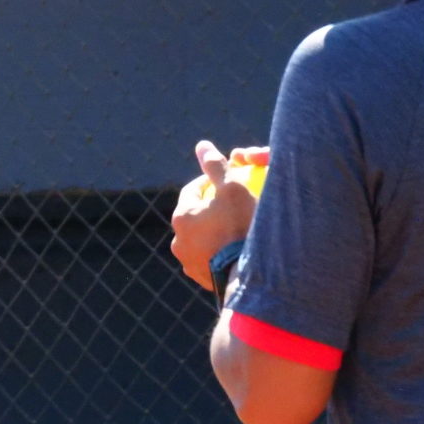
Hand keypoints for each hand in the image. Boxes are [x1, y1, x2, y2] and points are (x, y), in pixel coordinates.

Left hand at [170, 141, 262, 290]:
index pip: (193, 190)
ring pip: (201, 239)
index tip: (226, 182)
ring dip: (213, 232)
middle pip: (195, 216)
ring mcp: (188, 261)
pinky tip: (237, 250)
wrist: (245, 274)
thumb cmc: (240, 226)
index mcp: (182, 215)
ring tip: (236, 229)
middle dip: (210, 208)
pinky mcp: (201, 278)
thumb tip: (202, 145)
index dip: (210, 183)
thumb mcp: (232, 189)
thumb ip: (216, 166)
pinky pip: (210, 258)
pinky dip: (219, 252)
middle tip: (234, 206)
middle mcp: (178, 240)